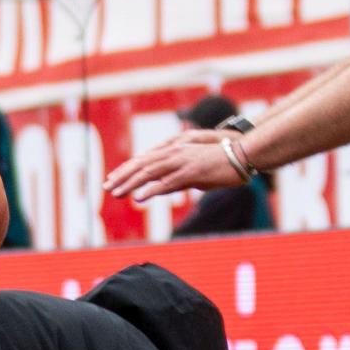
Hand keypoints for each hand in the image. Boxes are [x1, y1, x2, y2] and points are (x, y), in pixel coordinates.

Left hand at [103, 130, 244, 201]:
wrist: (242, 155)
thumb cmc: (219, 164)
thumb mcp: (192, 174)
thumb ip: (174, 180)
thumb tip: (158, 190)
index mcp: (174, 153)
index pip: (143, 161)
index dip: (126, 170)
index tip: (112, 180)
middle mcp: (174, 154)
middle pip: (141, 165)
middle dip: (122, 176)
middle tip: (106, 187)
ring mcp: (182, 162)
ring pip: (149, 172)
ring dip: (130, 183)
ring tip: (116, 192)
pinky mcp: (191, 172)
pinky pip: (167, 182)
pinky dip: (151, 190)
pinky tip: (139, 197)